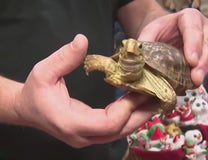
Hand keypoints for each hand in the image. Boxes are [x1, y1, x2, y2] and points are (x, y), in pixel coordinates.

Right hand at [14, 34, 157, 147]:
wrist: (28, 109)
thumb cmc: (35, 92)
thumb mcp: (44, 71)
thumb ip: (64, 58)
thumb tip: (83, 41)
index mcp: (71, 123)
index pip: (108, 124)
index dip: (127, 108)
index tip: (138, 90)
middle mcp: (82, 136)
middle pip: (120, 131)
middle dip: (141, 114)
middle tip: (158, 96)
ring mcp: (87, 138)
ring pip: (120, 132)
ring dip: (139, 116)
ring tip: (154, 99)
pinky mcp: (91, 134)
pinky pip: (115, 129)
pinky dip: (129, 116)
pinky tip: (139, 103)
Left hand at [138, 8, 207, 88]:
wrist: (165, 34)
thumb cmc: (158, 32)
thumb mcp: (148, 34)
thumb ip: (144, 44)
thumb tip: (137, 61)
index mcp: (188, 18)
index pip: (193, 28)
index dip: (193, 44)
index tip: (190, 61)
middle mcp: (203, 28)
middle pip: (206, 44)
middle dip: (203, 63)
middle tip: (197, 79)